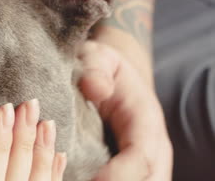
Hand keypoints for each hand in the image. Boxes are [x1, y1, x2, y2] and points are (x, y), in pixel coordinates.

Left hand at [78, 41, 172, 180]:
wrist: (116, 78)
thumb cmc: (103, 68)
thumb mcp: (98, 57)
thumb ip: (96, 67)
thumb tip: (94, 87)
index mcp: (146, 122)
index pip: (141, 157)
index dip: (119, 174)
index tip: (92, 179)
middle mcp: (152, 150)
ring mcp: (144, 165)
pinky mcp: (131, 172)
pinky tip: (74, 180)